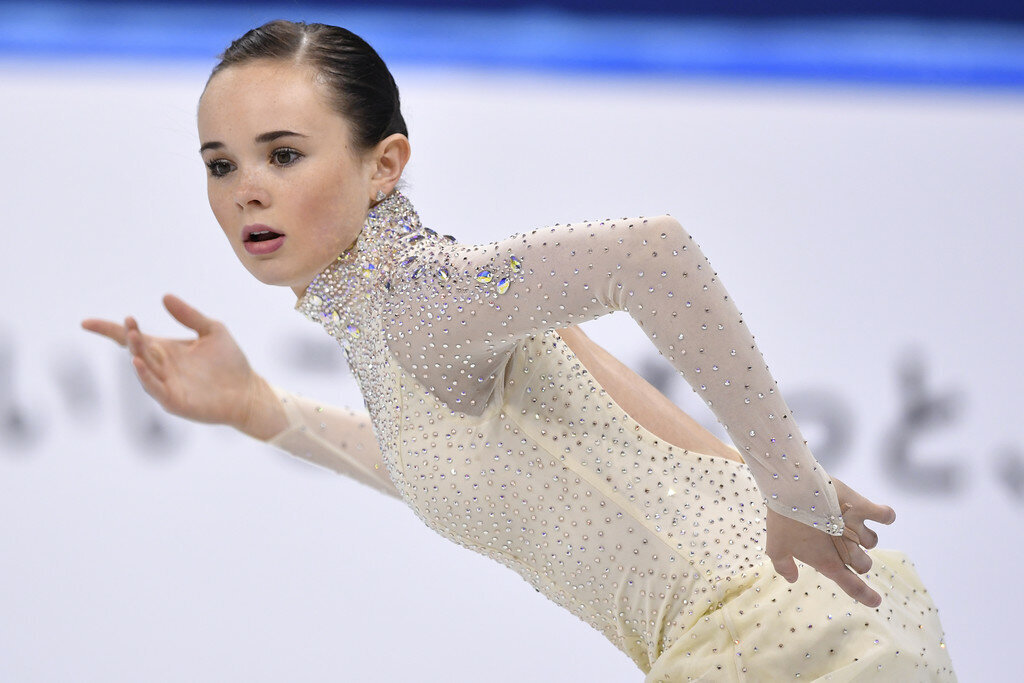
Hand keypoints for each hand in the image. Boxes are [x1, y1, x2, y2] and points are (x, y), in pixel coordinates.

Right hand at [81, 294, 279, 436]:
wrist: (247, 391)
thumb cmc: (230, 363)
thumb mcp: (212, 330)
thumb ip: (189, 315)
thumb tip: (165, 296)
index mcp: (165, 349)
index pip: (131, 338)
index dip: (109, 330)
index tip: (86, 323)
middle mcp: (161, 367)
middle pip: (137, 349)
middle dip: (131, 337)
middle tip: (131, 323)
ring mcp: (165, 385)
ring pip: (143, 368)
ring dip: (137, 353)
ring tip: (134, 338)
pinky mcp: (173, 401)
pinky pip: (154, 388)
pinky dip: (144, 376)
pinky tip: (139, 363)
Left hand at [765, 477, 895, 607]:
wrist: (793, 489)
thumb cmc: (784, 520)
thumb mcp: (776, 547)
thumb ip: (784, 566)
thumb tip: (792, 578)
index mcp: (827, 562)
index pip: (853, 586)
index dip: (866, 596)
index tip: (876, 601)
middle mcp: (846, 549)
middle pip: (864, 564)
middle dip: (858, 560)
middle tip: (844, 546)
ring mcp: (856, 528)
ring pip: (873, 542)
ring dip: (866, 539)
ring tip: (851, 526)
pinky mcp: (862, 507)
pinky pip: (884, 515)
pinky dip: (886, 516)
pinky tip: (883, 515)